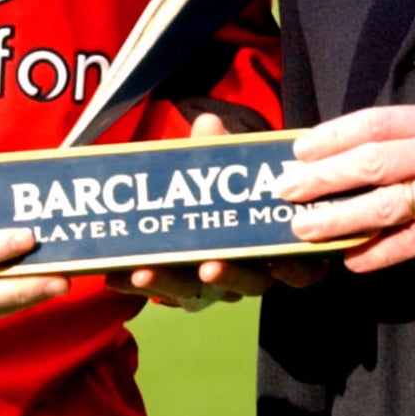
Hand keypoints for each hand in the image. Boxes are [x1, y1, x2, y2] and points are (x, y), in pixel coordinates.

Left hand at [103, 114, 330, 308]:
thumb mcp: (222, 165)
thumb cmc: (224, 182)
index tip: (278, 262)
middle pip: (249, 286)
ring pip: (199, 293)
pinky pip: (161, 292)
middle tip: (207, 266)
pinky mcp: (179, 288)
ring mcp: (214, 284)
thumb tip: (208, 122)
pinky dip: (138, 284)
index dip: (294, 269)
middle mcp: (252, 271)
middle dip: (228, 277)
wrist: (195, 196)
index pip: (300, 267)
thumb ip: (216, 150)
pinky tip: (114, 274)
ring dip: (170, 284)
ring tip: (143, 272)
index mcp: (277, 243)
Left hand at [277, 104, 414, 272]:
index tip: (299, 150)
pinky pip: (413, 241)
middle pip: (373, 160)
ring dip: (339, 217)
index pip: (376, 121)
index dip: (333, 135)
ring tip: (305, 230)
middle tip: (286, 191)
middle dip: (323, 177)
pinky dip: (378, 252)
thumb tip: (351, 160)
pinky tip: (352, 261)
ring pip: (385, 202)